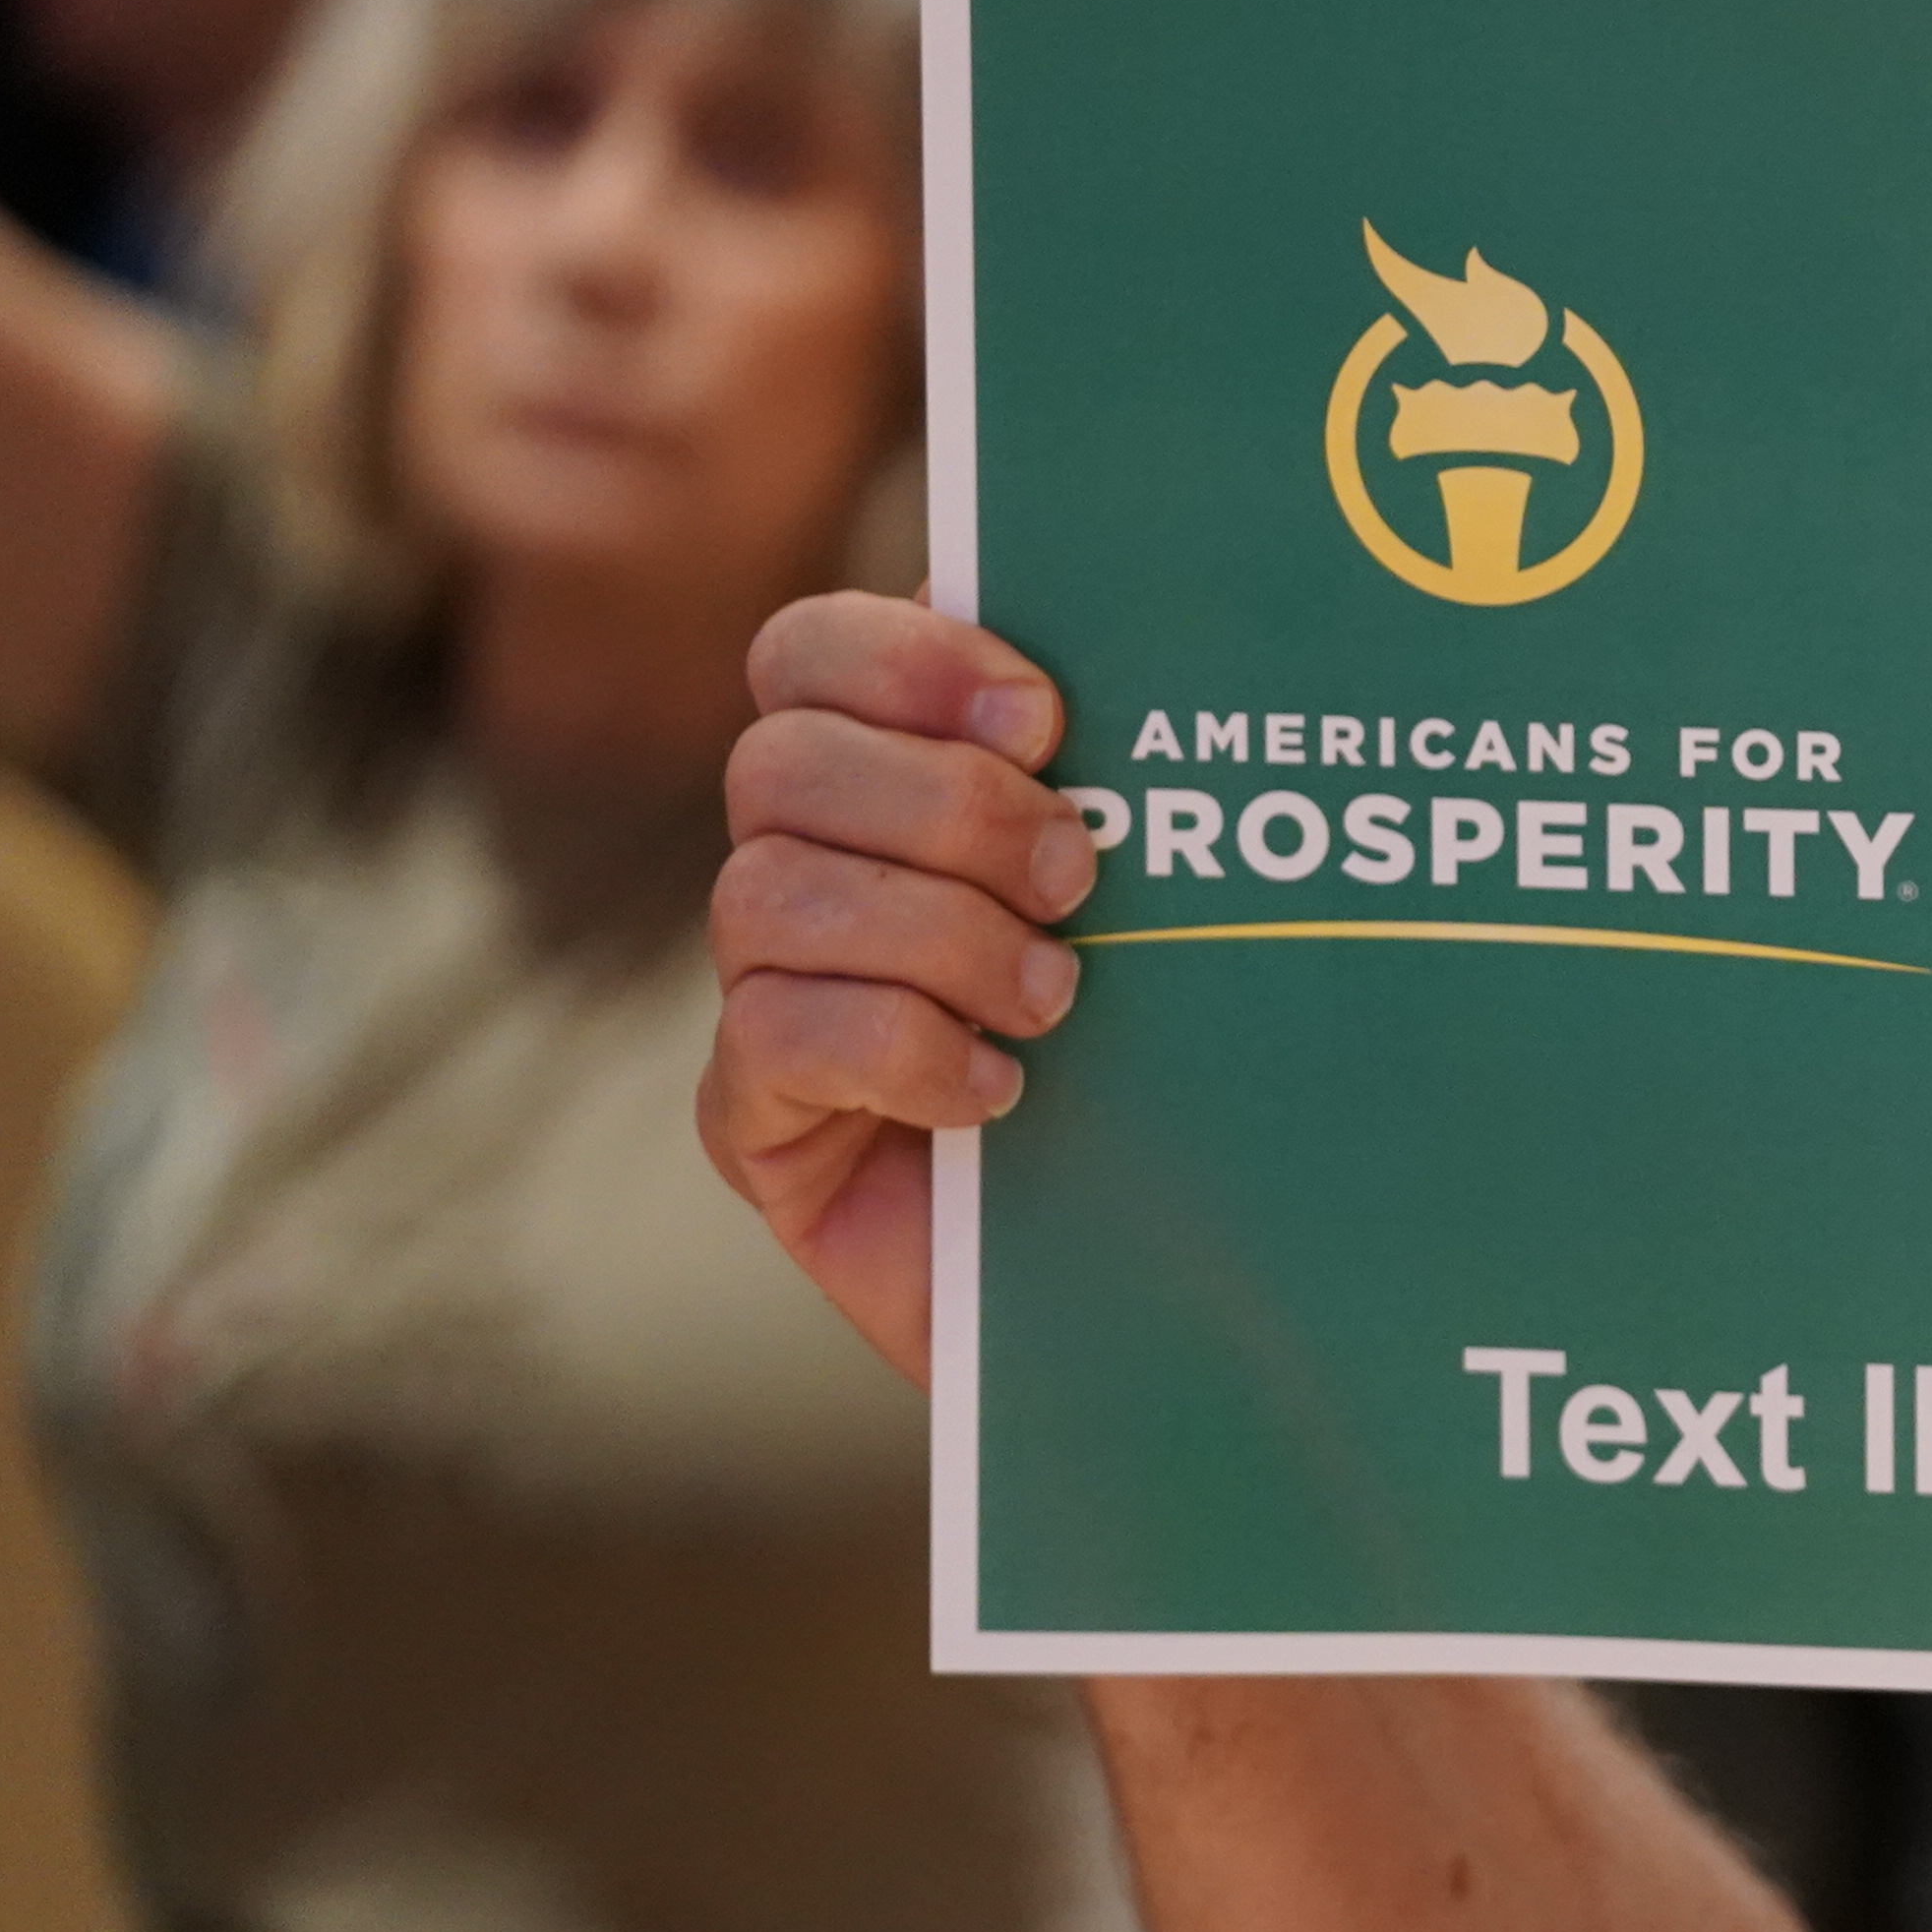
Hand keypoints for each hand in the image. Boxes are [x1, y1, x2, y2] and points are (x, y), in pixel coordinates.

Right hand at [699, 593, 1100, 1388]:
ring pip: (769, 896)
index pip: (809, 655)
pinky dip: (901, 1051)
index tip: (1044, 712)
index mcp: (884, 784)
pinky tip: (999, 1093)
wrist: (1155, 1280)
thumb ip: (1128, 785)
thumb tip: (1161, 650)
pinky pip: (775, 1038)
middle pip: (782, 765)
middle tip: (1075, 877)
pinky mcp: (756, 1123)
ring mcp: (764, 998)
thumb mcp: (1168, 904)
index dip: (901, 658)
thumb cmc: (1175, 1064)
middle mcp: (801, 873)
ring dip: (935, 935)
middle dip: (946, 808)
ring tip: (1057, 1000)